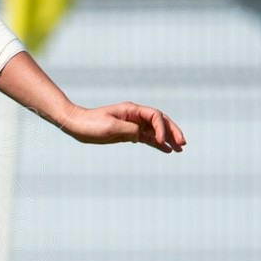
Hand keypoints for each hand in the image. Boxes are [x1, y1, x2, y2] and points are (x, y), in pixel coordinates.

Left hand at [59, 102, 185, 152]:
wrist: (77, 126)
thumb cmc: (91, 124)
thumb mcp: (110, 127)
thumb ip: (128, 130)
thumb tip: (142, 135)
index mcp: (132, 110)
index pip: (155, 116)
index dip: (162, 128)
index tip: (161, 142)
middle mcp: (135, 115)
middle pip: (160, 121)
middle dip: (172, 132)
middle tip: (183, 144)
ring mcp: (133, 124)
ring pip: (155, 131)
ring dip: (168, 139)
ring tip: (179, 149)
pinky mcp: (128, 133)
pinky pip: (147, 137)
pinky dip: (157, 143)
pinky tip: (166, 150)